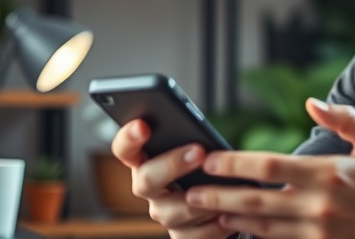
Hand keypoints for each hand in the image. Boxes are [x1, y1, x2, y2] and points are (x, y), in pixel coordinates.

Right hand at [111, 120, 234, 237]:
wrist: (225, 198)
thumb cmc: (207, 163)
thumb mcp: (197, 146)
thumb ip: (191, 139)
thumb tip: (201, 139)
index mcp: (145, 160)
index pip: (125, 149)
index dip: (129, 138)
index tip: (142, 126)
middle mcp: (148, 188)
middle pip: (146, 180)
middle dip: (172, 165)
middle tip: (199, 152)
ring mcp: (163, 213)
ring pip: (172, 211)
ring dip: (200, 199)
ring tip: (224, 187)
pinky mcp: (181, 236)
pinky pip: (193, 235)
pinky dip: (213, 224)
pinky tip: (229, 212)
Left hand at [184, 99, 354, 238]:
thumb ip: (343, 119)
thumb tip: (311, 101)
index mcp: (330, 174)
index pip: (269, 167)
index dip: (234, 164)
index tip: (210, 159)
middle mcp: (320, 206)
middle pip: (256, 203)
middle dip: (219, 197)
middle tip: (190, 193)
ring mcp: (320, 233)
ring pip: (262, 229)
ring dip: (231, 220)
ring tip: (205, 211)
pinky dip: (257, 237)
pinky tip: (237, 230)